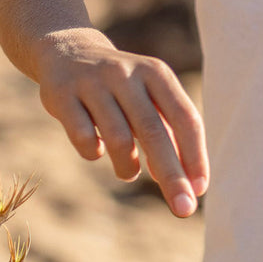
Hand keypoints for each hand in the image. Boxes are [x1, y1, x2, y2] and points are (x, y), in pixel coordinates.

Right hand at [34, 27, 208, 217]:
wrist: (69, 51)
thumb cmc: (121, 86)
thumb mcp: (148, 97)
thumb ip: (168, 132)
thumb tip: (186, 182)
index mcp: (156, 72)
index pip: (185, 116)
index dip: (195, 154)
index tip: (199, 190)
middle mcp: (126, 73)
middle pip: (154, 131)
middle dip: (171, 175)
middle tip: (184, 210)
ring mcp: (93, 82)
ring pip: (118, 137)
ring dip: (128, 166)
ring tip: (129, 172)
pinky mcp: (62, 94)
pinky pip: (83, 137)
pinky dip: (92, 152)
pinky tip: (95, 149)